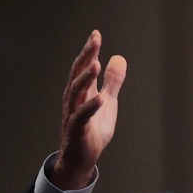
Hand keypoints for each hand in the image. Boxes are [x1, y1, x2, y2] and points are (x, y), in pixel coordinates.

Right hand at [51, 30, 126, 189]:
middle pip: (78, 74)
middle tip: (94, 41)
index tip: (96, 34)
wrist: (81, 158)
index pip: (83, 67)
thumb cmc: (92, 130)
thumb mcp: (107, 103)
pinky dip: (90, 107)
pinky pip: (81, 117)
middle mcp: (74, 100)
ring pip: (76, 93)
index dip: (89, 51)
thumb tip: (119, 58)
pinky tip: (100, 98)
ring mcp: (73, 114)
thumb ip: (112, 82)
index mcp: (82, 92)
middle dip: (86, 57)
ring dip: (85, 78)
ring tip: (95, 64)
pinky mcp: (76, 131)